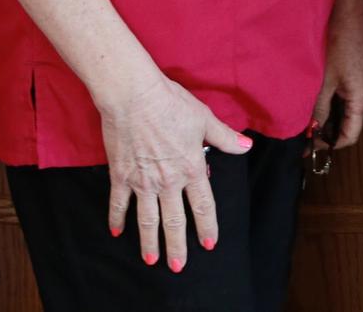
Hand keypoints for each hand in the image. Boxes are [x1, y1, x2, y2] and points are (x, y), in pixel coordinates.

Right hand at [98, 73, 252, 270]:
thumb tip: (246, 147)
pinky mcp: (121, 175)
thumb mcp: (204, 118)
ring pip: (148, 218)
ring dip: (149, 241)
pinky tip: (116, 232)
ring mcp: (143, 180)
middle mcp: (168, 180)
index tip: (209, 244)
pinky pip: (119, 202)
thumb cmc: (171, 102)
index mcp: (191, 167)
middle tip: (178, 267)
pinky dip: (117, 218)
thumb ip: (224, 137)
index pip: (203, 204)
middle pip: (174, 220)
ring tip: (151, 260)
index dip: (207, 225)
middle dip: (177, 246)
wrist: (134, 95)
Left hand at [312, 0, 362, 148]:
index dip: (330, 145)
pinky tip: (323, 97)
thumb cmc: (340, 42)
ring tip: (310, 116)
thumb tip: (311, 130)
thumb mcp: (324, 79)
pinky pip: (353, 97)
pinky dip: (338, 102)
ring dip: (332, 116)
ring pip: (351, 111)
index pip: (349, 136)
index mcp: (362, 99)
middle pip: (350, 124)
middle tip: (305, 135)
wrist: (353, 11)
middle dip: (329, 131)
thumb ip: (318, 108)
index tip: (311, 148)